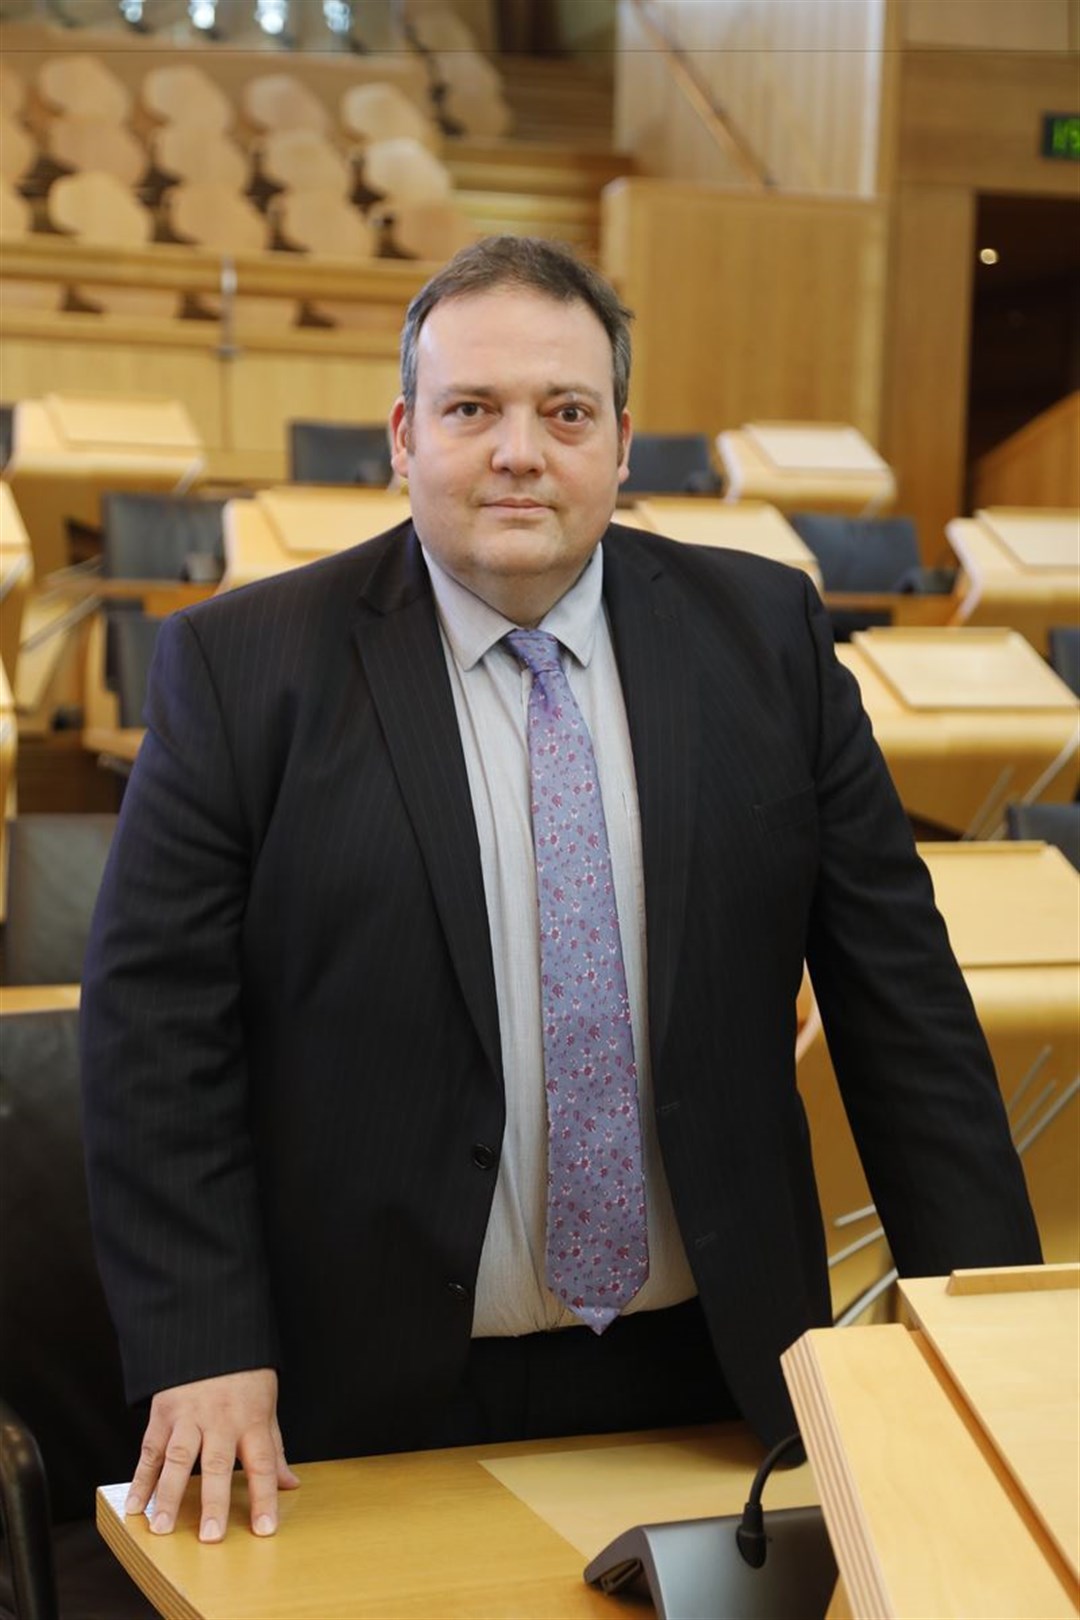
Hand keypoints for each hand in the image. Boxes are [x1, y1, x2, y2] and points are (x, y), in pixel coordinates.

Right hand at [124, 1368, 299, 1540]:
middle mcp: (220, 1419)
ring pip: (177, 1458)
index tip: (264, 1528)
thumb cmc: (244, 1375)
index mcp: (251, 1419)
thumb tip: (289, 1484)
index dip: (264, 1497)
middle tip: (210, 1536)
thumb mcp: (267, 1405)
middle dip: (214, 1502)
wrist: (212, 1335)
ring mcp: (189, 1416)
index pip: (262, 1463)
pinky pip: (149, 1449)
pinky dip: (140, 1478)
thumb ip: (274, 1447)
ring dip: (168, 1495)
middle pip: (217, 1465)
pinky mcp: (163, 1413)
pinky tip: (135, 1504)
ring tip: (162, 1528)